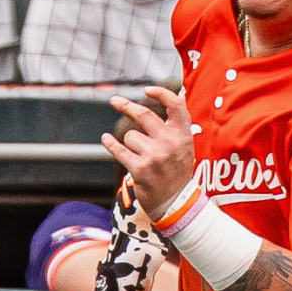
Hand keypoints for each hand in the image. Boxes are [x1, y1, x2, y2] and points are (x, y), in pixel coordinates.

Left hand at [102, 87, 197, 218]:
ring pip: (130, 136)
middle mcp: (171, 143)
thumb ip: (179, 122)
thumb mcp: (185, 145)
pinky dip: (110, 144)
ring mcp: (155, 156)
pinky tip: (106, 139)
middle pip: (144, 115)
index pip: (176, 106)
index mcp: (184, 135)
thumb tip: (180, 91)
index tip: (146, 89)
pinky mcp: (140, 169)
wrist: (175, 202)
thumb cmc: (176, 170)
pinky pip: (119, 149)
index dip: (161, 93)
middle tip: (115, 101)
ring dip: (130, 144)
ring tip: (141, 156)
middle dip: (126, 106)